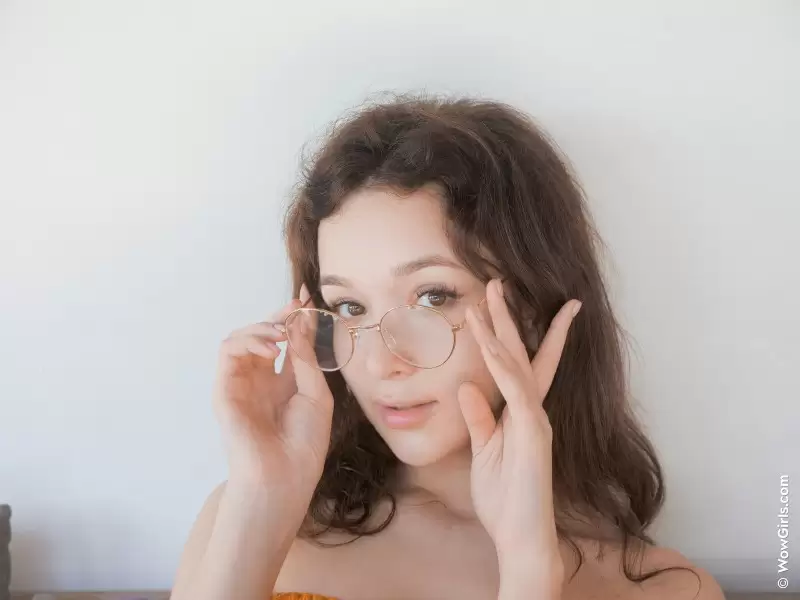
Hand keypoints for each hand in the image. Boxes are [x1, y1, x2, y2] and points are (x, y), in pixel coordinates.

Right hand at [213, 284, 333, 508]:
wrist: (284, 476)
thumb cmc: (304, 442)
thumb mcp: (316, 393)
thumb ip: (305, 358)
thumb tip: (298, 323)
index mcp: (284, 384)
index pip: (287, 343)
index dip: (296, 321)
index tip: (309, 301)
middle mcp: (260, 380)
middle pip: (263, 336)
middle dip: (279, 317)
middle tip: (296, 306)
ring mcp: (240, 383)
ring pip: (240, 339)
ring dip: (262, 327)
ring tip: (281, 333)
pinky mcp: (224, 388)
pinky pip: (228, 352)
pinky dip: (248, 340)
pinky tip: (270, 347)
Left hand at [458, 278, 580, 593]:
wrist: (520, 535)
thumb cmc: (503, 497)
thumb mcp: (484, 450)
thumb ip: (478, 418)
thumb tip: (464, 387)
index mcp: (521, 413)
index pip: (522, 364)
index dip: (518, 334)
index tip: (508, 305)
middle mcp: (532, 409)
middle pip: (520, 353)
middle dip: (510, 317)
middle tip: (498, 282)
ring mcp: (535, 418)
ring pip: (517, 363)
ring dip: (503, 328)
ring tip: (490, 296)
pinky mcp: (534, 432)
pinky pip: (515, 390)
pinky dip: (501, 364)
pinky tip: (489, 342)